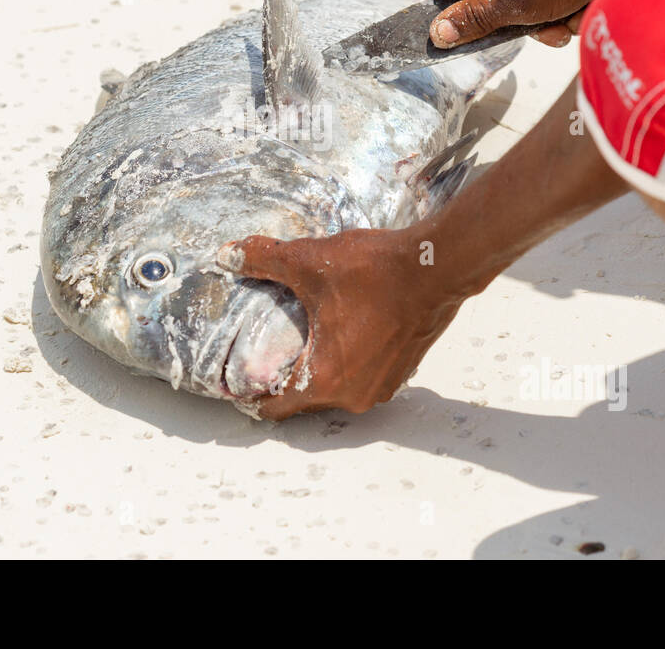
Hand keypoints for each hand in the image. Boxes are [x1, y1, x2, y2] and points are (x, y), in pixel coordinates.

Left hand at [217, 228, 465, 418]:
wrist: (436, 267)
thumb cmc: (378, 271)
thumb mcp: (310, 262)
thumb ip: (264, 260)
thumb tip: (228, 256)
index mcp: (327, 379)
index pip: (276, 408)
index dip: (251, 395)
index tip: (236, 381)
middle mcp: (354, 394)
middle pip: (304, 400)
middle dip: (284, 378)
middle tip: (264, 350)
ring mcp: (382, 386)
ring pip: (334, 389)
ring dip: (317, 370)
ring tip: (300, 340)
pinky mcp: (401, 372)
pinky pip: (360, 377)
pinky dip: (345, 363)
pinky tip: (337, 333)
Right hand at [430, 0, 664, 49]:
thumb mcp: (518, 6)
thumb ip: (475, 21)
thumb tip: (436, 33)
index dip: (461, 21)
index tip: (488, 37)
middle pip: (482, 0)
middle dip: (513, 23)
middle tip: (544, 27)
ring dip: (540, 17)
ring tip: (568, 16)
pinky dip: (554, 0)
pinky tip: (578, 2)